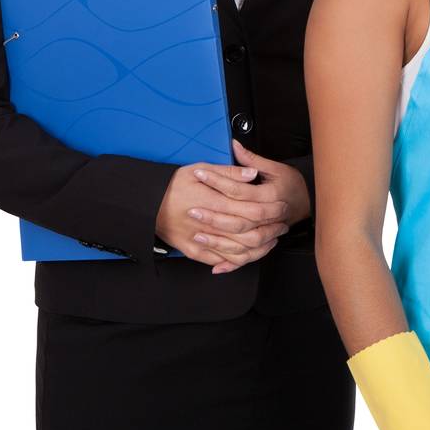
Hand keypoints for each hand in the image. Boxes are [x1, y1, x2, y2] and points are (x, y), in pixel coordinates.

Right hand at [154, 161, 275, 271]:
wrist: (145, 204)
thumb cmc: (173, 184)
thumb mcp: (200, 168)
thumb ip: (228, 172)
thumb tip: (252, 174)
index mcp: (214, 202)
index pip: (252, 210)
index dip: (271, 211)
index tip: (283, 207)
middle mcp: (209, 224)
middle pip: (249, 233)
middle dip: (270, 231)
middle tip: (283, 226)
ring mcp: (200, 241)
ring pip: (238, 251)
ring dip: (259, 247)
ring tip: (271, 240)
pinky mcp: (192, 251)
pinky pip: (219, 260)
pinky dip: (236, 260)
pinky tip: (248, 255)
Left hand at [189, 141, 308, 272]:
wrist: (309, 203)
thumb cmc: (291, 184)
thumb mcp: (275, 168)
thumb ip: (251, 159)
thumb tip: (234, 145)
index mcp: (269, 196)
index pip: (238, 190)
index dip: (217, 181)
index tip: (199, 174)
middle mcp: (269, 217)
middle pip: (238, 220)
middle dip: (213, 216)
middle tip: (192, 210)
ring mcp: (267, 234)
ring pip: (241, 243)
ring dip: (218, 241)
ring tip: (197, 234)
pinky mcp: (264, 245)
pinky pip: (246, 259)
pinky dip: (231, 264)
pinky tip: (214, 266)